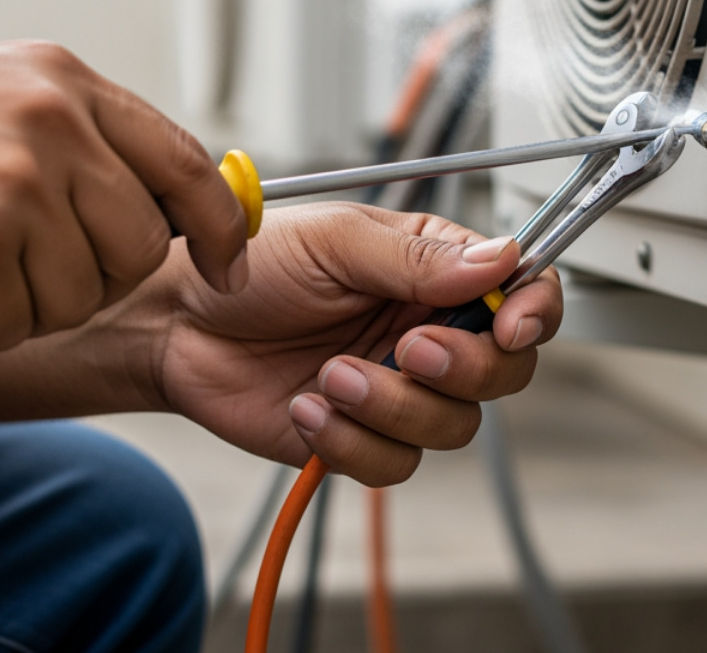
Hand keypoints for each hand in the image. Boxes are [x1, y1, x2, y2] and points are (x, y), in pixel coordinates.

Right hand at [0, 41, 247, 351]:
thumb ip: (79, 134)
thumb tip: (164, 195)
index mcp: (66, 82)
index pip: (189, 164)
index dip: (218, 228)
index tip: (226, 266)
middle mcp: (54, 123)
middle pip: (140, 250)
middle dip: (89, 280)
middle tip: (12, 267)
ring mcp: (15, 182)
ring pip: (76, 299)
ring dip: (14, 306)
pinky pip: (7, 330)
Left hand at [138, 203, 562, 486]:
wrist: (173, 324)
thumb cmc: (249, 264)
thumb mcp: (334, 241)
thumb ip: (418, 258)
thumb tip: (502, 259)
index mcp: (433, 269)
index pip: (521, 291)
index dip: (533, 312)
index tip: (510, 326)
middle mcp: (427, 329)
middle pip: (503, 372)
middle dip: (464, 369)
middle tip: (408, 348)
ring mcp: (397, 388)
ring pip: (452, 427)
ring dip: (393, 407)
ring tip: (330, 376)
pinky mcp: (360, 437)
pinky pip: (393, 465)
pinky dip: (351, 442)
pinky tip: (307, 408)